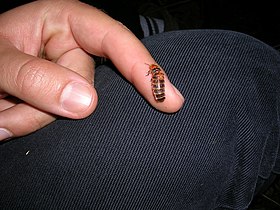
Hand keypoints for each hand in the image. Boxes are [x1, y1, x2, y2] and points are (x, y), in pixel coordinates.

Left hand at [0, 0, 183, 140]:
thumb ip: (34, 77)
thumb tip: (85, 102)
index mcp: (62, 22)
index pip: (114, 40)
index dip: (143, 67)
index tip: (168, 99)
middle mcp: (71, 49)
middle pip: (89, 85)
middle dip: (49, 105)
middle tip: (5, 112)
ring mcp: (68, 78)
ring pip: (73, 110)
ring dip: (32, 118)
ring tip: (0, 111)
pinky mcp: (61, 100)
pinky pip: (63, 121)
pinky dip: (30, 124)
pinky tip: (8, 118)